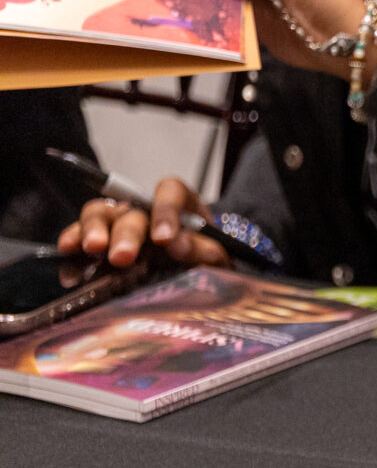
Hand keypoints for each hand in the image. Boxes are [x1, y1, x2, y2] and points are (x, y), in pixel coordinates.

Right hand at [56, 176, 230, 269]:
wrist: (198, 275)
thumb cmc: (206, 259)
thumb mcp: (216, 256)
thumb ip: (203, 250)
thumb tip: (177, 245)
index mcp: (180, 203)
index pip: (170, 192)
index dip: (166, 211)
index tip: (164, 240)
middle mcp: (144, 208)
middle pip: (130, 208)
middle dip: (126, 232)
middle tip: (123, 256)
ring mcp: (118, 221)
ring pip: (99, 212)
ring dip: (94, 229)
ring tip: (93, 248)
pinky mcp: (99, 240)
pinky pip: (79, 234)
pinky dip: (73, 240)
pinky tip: (68, 250)